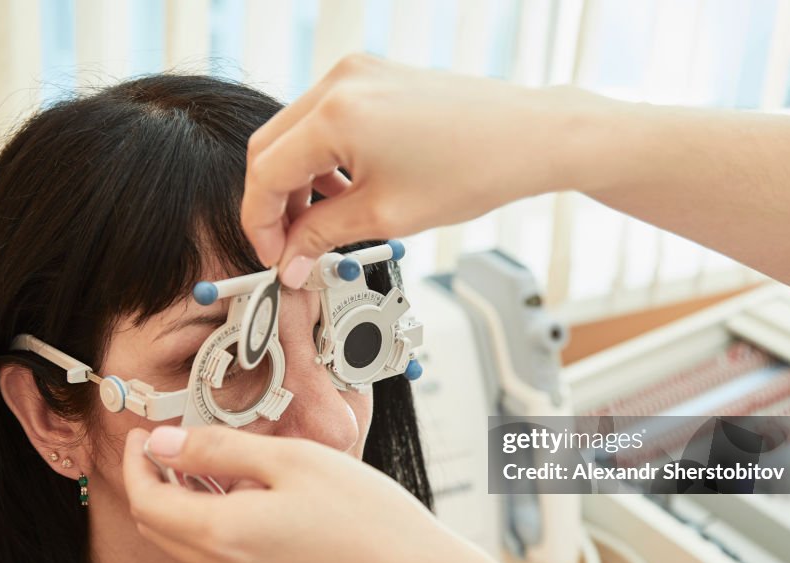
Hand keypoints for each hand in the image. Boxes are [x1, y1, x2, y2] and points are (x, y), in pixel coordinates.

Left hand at [122, 425, 523, 562]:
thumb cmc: (363, 515)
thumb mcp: (290, 460)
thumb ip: (219, 450)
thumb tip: (164, 443)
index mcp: (220, 534)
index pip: (146, 501)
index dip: (136, 463)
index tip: (144, 431)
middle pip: (156, 526)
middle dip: (149, 481)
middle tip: (164, 439)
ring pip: (183, 541)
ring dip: (177, 500)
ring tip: (202, 456)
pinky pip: (214, 553)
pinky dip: (206, 519)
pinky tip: (238, 488)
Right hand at [241, 54, 602, 286]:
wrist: (529, 136)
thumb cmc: (475, 167)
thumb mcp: (386, 215)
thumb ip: (323, 237)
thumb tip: (291, 260)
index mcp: (336, 113)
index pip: (265, 172)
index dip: (260, 223)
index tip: (273, 255)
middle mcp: (339, 82)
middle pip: (270, 148)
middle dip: (273, 202)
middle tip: (290, 245)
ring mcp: (357, 74)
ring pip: (295, 133)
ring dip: (298, 180)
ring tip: (322, 223)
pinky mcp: (374, 77)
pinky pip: (325, 118)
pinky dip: (323, 157)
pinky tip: (343, 190)